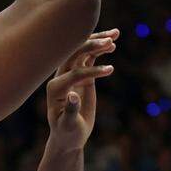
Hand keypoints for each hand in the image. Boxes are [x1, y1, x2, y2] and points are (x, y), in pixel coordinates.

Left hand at [45, 29, 117, 153]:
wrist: (69, 135)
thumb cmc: (67, 132)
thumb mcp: (69, 125)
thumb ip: (71, 111)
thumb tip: (73, 95)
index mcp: (55, 88)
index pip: (74, 73)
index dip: (92, 71)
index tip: (111, 70)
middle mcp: (60, 76)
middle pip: (74, 53)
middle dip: (91, 45)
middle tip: (109, 41)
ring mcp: (70, 72)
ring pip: (82, 50)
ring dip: (97, 41)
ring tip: (116, 34)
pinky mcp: (80, 72)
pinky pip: (90, 56)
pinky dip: (100, 48)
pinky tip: (113, 45)